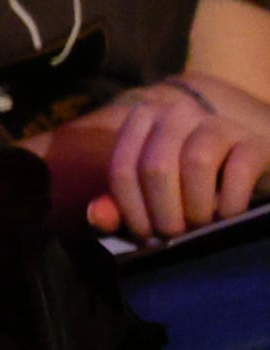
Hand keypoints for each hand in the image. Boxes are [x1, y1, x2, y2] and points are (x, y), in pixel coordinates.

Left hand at [60, 75, 269, 240]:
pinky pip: (238, 171)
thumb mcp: (148, 198)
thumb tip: (96, 216)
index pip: (122, 169)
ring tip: (201, 227)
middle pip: (156, 167)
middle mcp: (177, 113)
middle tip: (176, 236)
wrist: (244, 171)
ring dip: (196, 208)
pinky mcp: (255, 142)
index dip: (131, 211)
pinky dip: (230, 202)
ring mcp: (218, 124)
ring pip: (195, 163)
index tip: (145, 236)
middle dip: (164, 214)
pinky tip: (228, 216)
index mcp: (142, 119)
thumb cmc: (186, 188)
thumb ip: (118, 206)